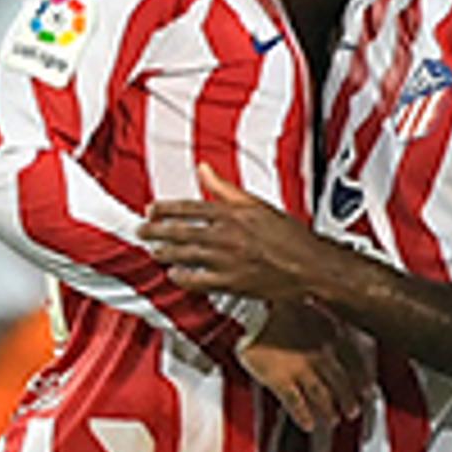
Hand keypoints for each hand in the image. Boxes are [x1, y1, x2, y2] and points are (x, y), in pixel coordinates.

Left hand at [144, 171, 331, 305]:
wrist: (309, 265)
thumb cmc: (289, 236)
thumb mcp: (257, 204)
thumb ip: (225, 188)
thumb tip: (205, 168)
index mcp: (233, 214)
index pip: (189, 208)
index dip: (166, 209)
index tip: (151, 210)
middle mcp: (227, 236)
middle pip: (181, 231)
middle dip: (156, 231)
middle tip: (142, 231)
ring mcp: (228, 261)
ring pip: (185, 255)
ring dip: (165, 252)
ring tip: (154, 250)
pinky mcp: (232, 282)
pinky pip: (198, 281)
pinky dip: (182, 277)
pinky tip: (174, 274)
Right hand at [242, 301, 369, 430]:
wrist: (254, 308)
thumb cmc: (282, 305)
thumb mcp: (315, 308)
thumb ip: (330, 323)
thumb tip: (343, 333)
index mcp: (332, 333)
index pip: (356, 363)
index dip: (363, 380)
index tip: (367, 391)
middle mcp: (320, 352)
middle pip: (341, 383)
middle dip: (349, 400)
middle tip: (352, 412)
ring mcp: (300, 367)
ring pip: (322, 395)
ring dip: (329, 410)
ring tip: (333, 420)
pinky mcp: (279, 378)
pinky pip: (295, 403)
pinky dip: (303, 416)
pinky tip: (308, 424)